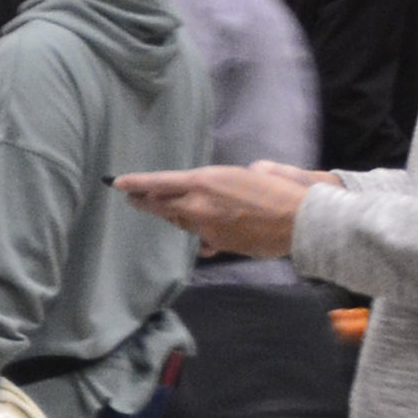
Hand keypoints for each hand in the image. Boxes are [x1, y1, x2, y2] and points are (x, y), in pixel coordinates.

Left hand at [116, 160, 325, 261]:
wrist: (299, 221)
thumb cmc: (279, 189)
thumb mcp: (249, 173)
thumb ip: (224, 182)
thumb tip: (220, 191)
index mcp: (204, 181)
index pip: (159, 183)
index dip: (136, 183)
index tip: (117, 183)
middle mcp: (198, 205)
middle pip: (162, 205)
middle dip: (145, 202)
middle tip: (132, 199)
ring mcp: (206, 227)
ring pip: (180, 221)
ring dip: (174, 215)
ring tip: (166, 209)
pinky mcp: (217, 243)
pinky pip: (200, 237)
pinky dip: (199, 231)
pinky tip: (202, 230)